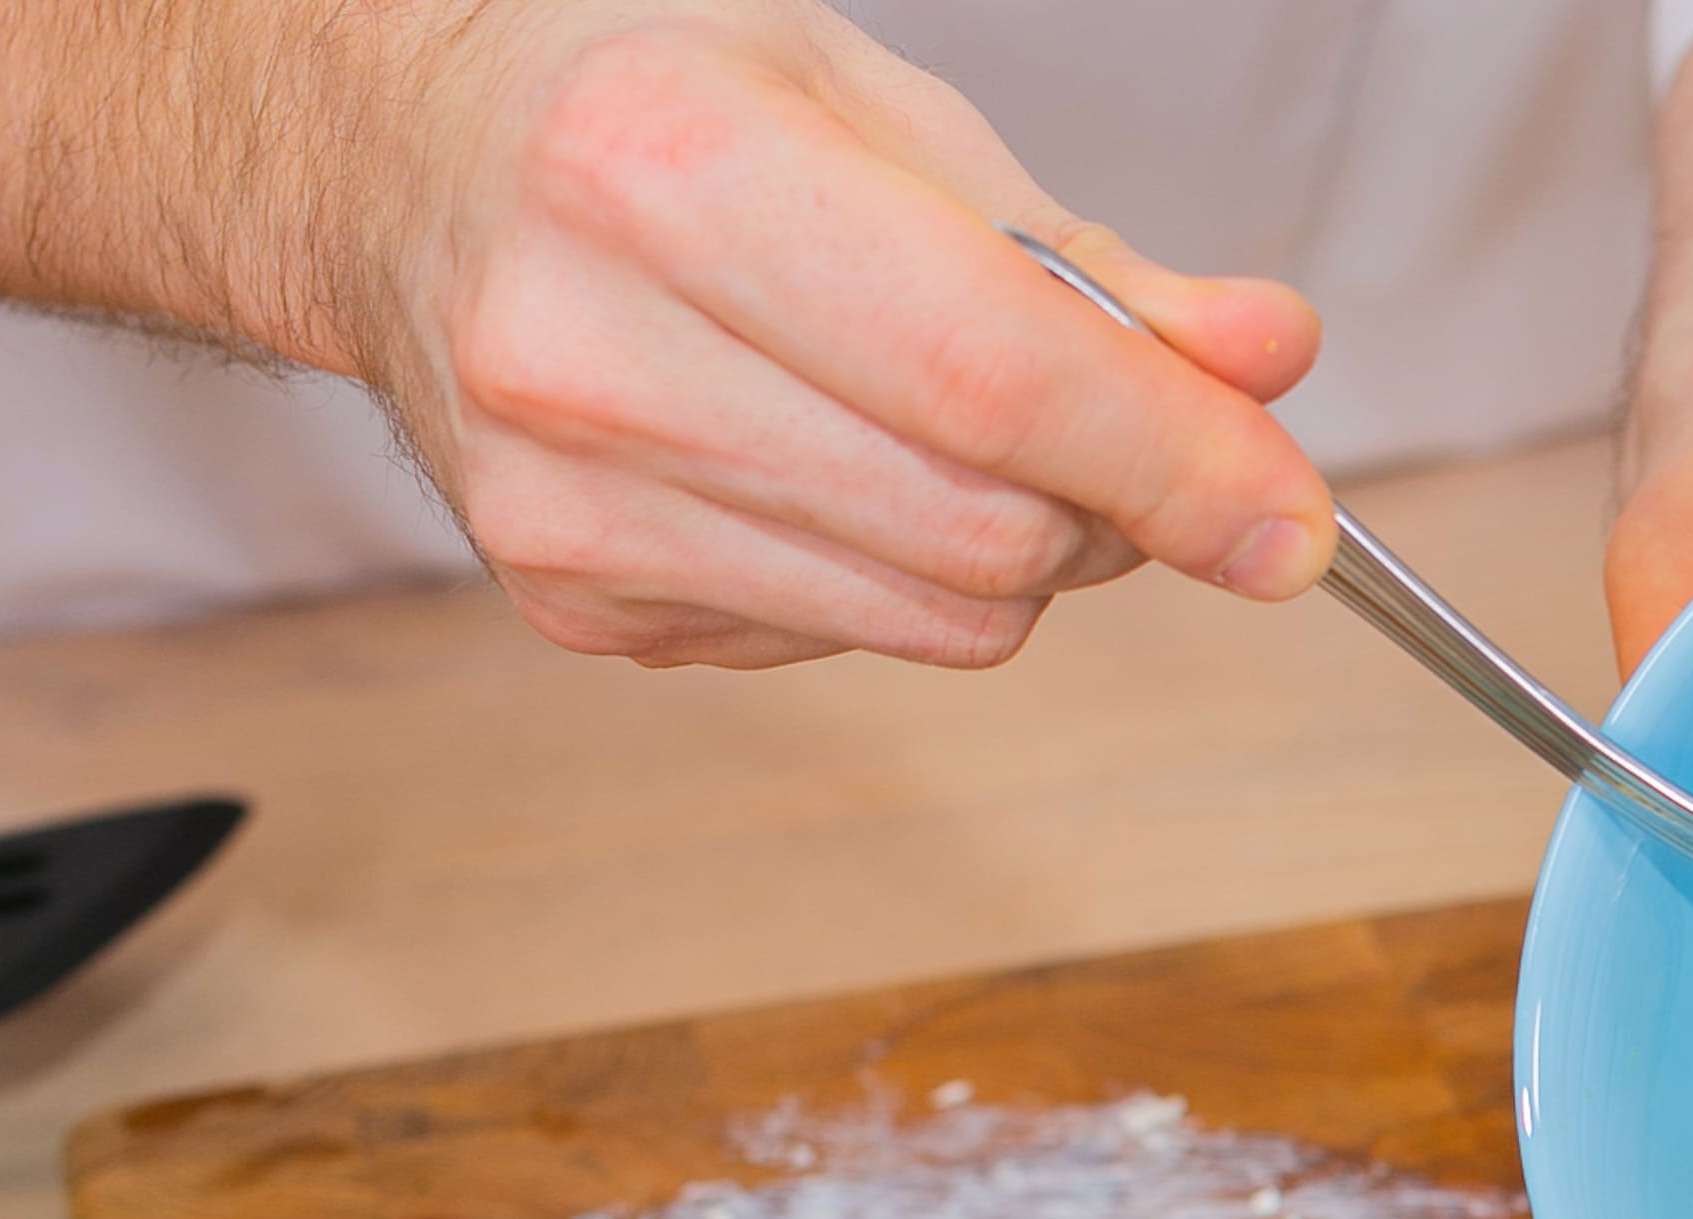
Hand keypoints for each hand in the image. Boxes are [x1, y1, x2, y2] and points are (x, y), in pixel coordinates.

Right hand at [351, 0, 1335, 666]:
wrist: (402, 166)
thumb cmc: (646, 104)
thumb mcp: (882, 114)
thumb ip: (1091, 265)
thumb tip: (1264, 361)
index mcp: (664, 167)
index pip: (994, 380)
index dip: (1176, 463)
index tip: (1290, 521)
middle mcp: (585, 346)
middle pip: (987, 528)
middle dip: (1109, 502)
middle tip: (1103, 423)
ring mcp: (563, 497)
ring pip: (940, 615)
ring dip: (1010, 545)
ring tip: (933, 418)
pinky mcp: (572, 599)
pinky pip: (850, 641)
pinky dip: (893, 571)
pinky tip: (810, 457)